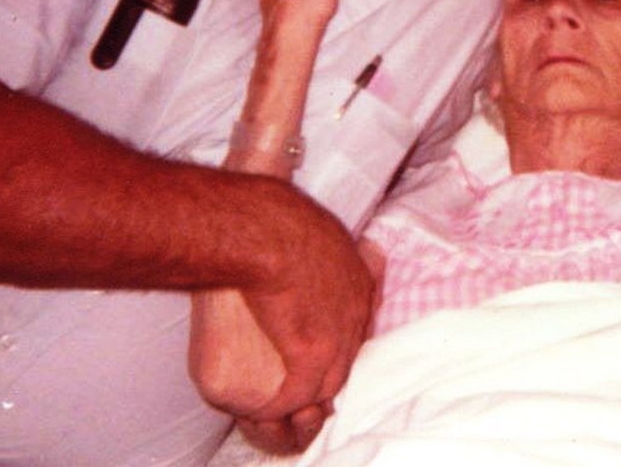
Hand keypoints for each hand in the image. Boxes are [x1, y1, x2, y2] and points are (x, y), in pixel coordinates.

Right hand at [190, 194, 373, 450]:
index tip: (317, 337)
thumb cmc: (272, 213)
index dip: (338, 332)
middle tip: (303, 379)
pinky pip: (301, 392)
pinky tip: (264, 407)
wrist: (262, 228)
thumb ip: (302, 234)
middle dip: (327, 368)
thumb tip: (283, 223)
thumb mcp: (303, 219)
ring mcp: (338, 331)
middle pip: (347, 352)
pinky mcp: (312, 351)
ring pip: (328, 379)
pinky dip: (283, 403)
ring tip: (282, 400)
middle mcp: (356, 305)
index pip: (358, 315)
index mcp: (356, 273)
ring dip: (305, 392)